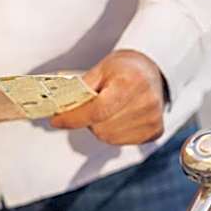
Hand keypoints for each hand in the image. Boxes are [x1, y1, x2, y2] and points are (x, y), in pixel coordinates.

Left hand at [50, 50, 165, 144]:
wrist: (151, 71)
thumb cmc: (124, 69)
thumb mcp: (101, 69)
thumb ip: (82, 88)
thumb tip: (61, 107)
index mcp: (132, 83)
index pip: (97, 110)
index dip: (73, 118)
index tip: (56, 120)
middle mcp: (146, 103)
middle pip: (101, 126)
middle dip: (85, 120)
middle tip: (86, 108)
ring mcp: (152, 119)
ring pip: (108, 137)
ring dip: (97, 127)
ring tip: (104, 110)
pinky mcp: (154, 131)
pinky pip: (120, 141)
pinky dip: (110, 132)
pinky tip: (115, 117)